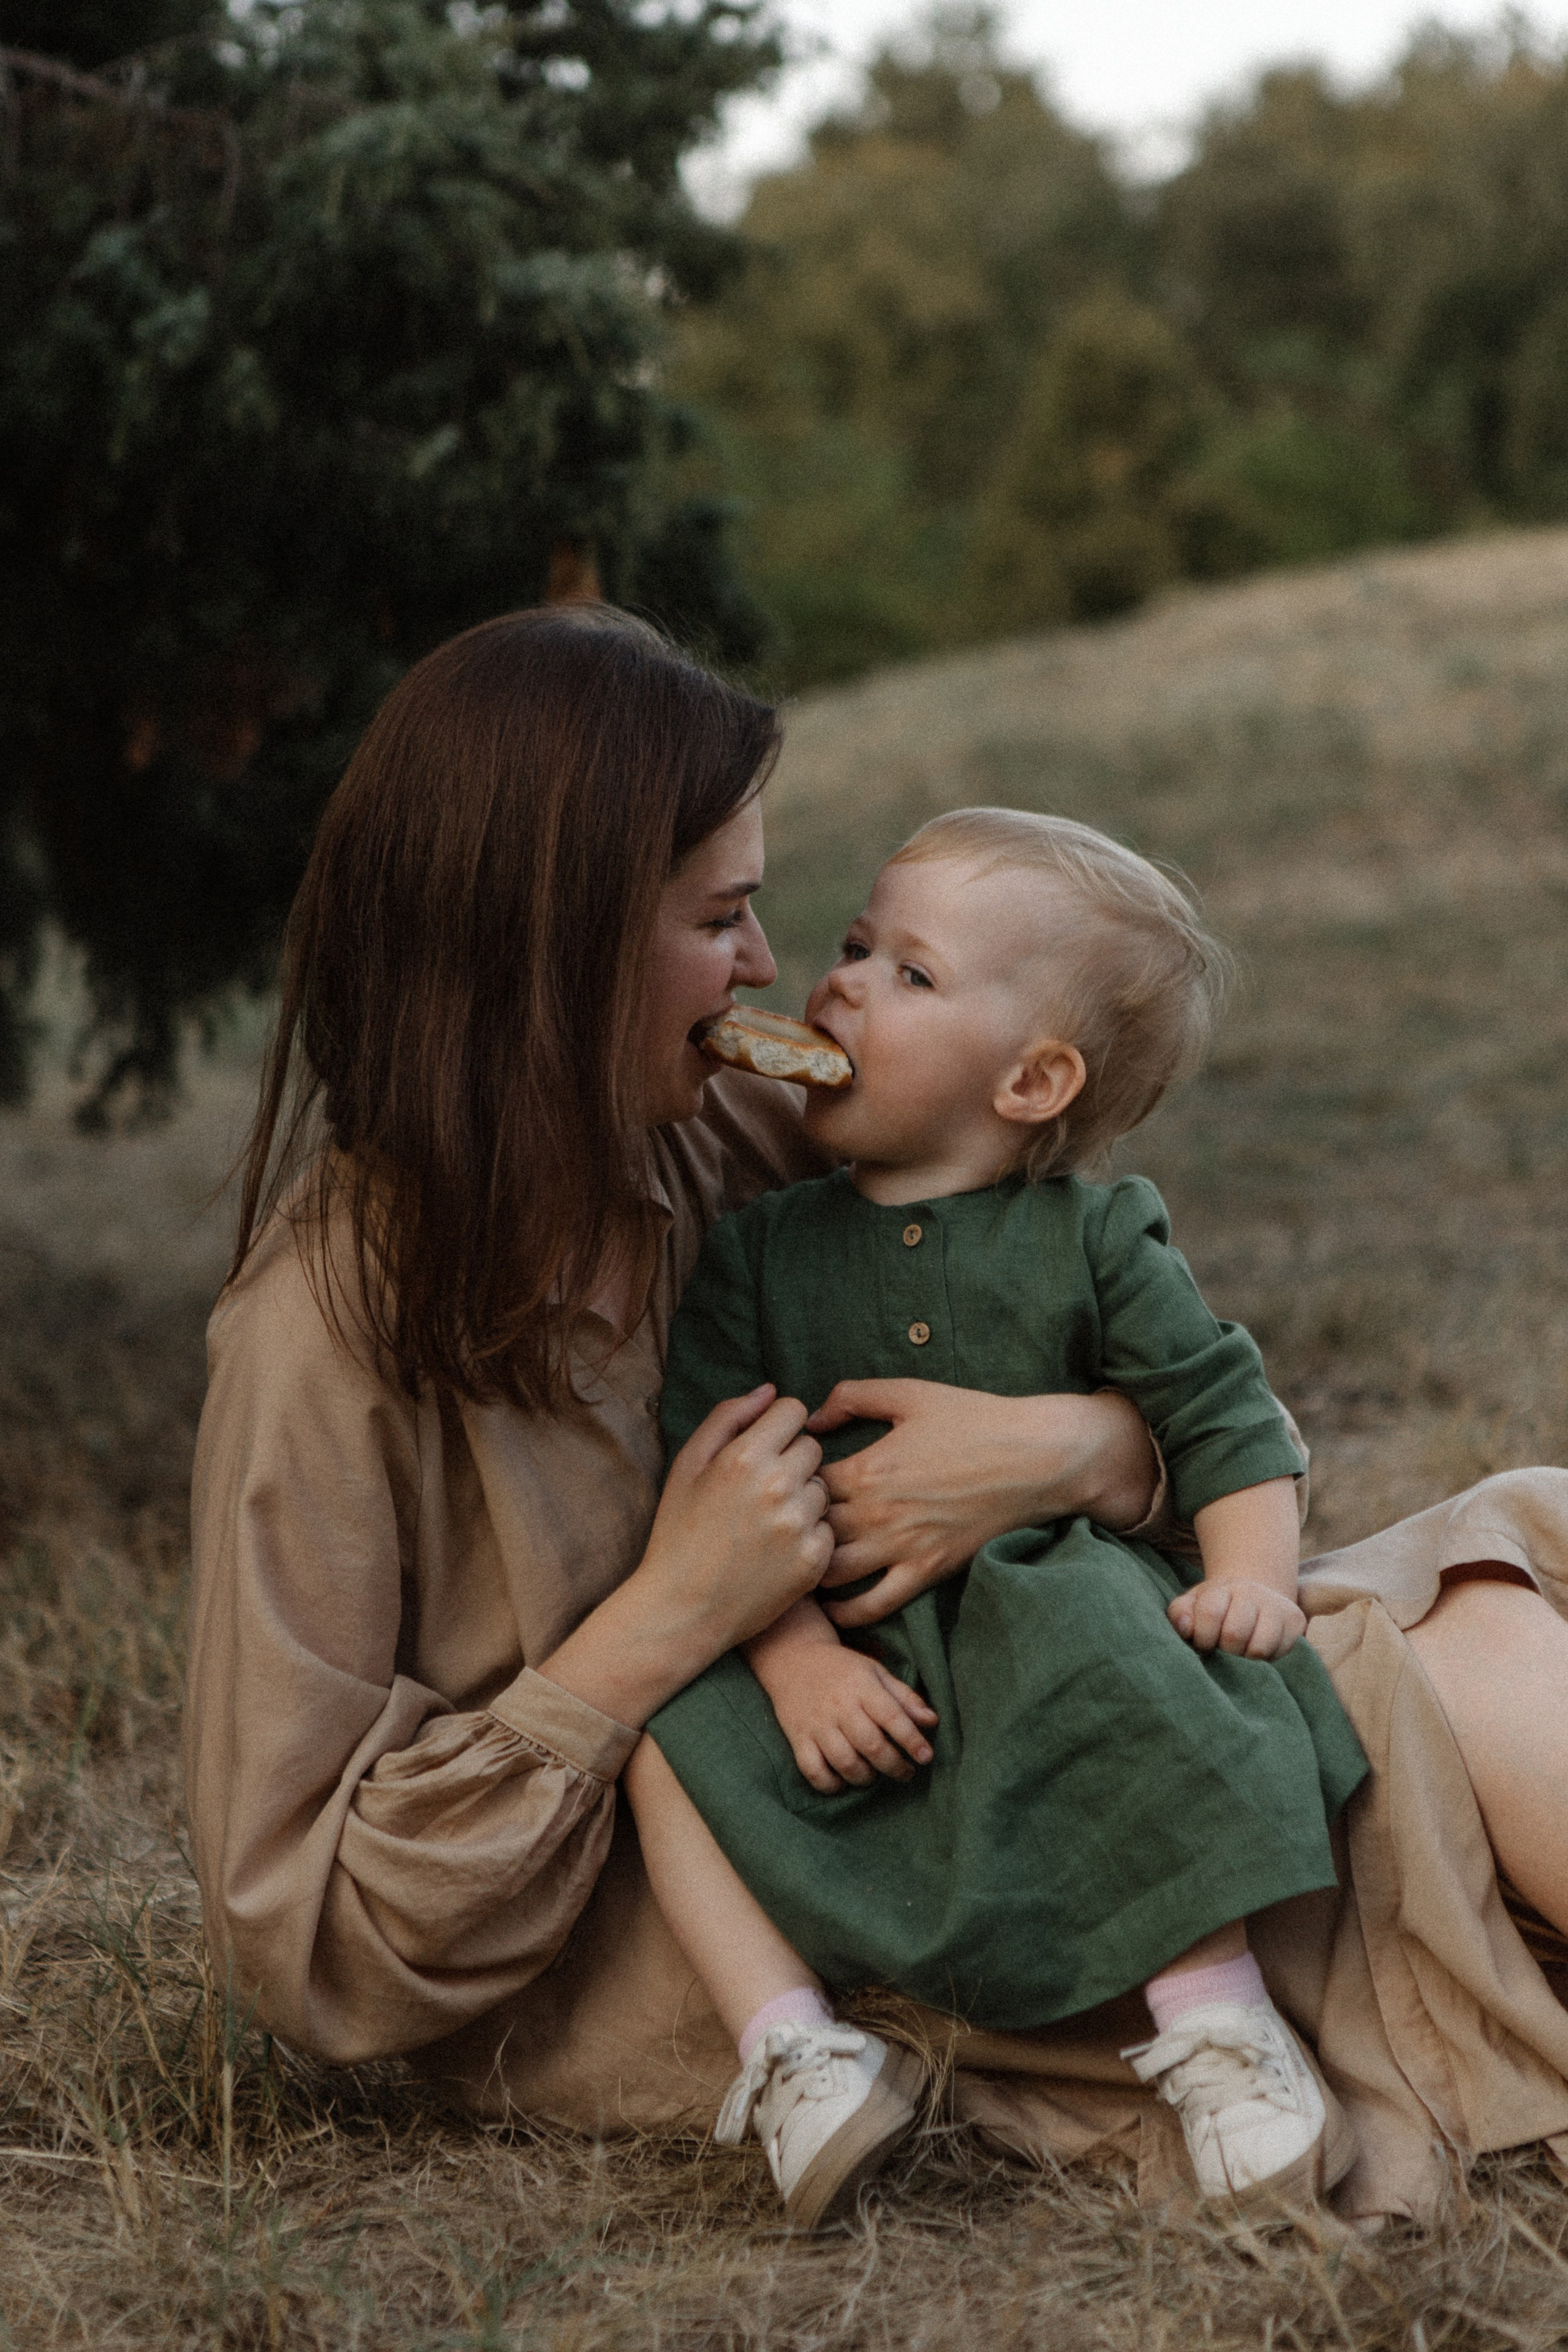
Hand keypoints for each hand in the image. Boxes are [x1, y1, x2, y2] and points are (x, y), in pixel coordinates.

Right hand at [537, 1386, 832, 1724]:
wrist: (684, 1609)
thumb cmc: (679, 1533)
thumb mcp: (687, 1466)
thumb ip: (727, 1419)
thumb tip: (769, 1391)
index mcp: (743, 1456)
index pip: (793, 1410)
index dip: (778, 1426)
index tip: (764, 1447)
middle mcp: (777, 1486)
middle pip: (812, 1447)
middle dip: (792, 1460)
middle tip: (762, 1490)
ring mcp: (799, 1525)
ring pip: (823, 1487)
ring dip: (803, 1497)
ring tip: (768, 1523)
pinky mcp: (814, 1559)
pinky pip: (827, 1527)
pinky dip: (809, 1535)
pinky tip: (778, 1550)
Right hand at [754, 1639, 938, 1794]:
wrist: (792, 1658)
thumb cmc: (842, 1668)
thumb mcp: (875, 1672)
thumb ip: (904, 1697)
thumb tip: (932, 1721)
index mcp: (862, 1687)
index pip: (892, 1717)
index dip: (912, 1740)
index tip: (926, 1757)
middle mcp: (839, 1707)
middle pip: (871, 1745)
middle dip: (893, 1765)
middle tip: (906, 1772)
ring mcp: (816, 1724)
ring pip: (844, 1762)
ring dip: (865, 1777)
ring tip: (874, 1775)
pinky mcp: (797, 1738)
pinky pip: (813, 1770)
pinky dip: (830, 1784)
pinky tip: (843, 1781)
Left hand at [806, 1380, 1156, 1629]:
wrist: (1035, 1458)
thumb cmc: (974, 1419)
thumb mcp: (910, 1393)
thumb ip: (853, 1396)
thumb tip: (812, 1416)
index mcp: (867, 1468)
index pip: (801, 1485)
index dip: (788, 1483)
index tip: (791, 1481)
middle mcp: (877, 1513)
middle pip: (809, 1531)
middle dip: (792, 1526)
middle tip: (786, 1524)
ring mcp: (901, 1547)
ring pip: (831, 1572)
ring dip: (809, 1568)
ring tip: (800, 1560)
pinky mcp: (927, 1571)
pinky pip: (874, 1606)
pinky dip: (845, 1611)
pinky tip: (832, 1605)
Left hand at [1168, 1577, 1305, 1658]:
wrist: (1254, 1596)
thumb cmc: (1216, 1608)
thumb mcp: (1193, 1606)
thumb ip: (1180, 1615)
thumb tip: (1186, 1628)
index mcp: (1222, 1588)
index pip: (1209, 1613)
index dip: (1203, 1637)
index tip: (1203, 1644)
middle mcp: (1251, 1592)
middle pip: (1234, 1635)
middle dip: (1225, 1651)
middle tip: (1224, 1649)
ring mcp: (1276, 1605)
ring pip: (1258, 1648)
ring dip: (1245, 1658)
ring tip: (1241, 1651)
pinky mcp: (1295, 1620)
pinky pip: (1280, 1654)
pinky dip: (1267, 1660)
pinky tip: (1259, 1649)